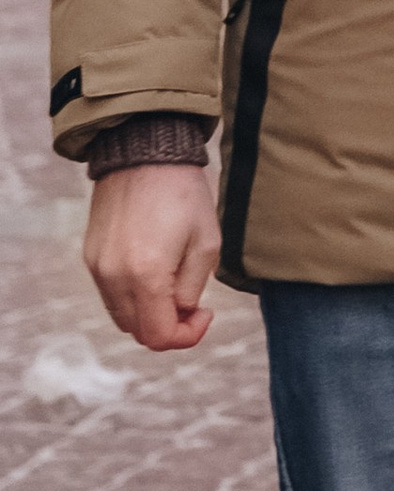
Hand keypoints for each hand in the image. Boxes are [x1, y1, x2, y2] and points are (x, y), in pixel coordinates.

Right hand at [84, 163, 221, 351]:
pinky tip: (153, 271)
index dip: (186, 337)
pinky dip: (132, 296)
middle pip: (137, 332)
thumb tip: (180, 313)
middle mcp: (113, 277)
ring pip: (122, 316)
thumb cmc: (183, 195)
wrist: (144, 153)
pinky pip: (110, 294)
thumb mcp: (206, 243)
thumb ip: (192, 289)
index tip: (205, 313)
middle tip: (193, 304)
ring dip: (149, 313)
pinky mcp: (90, 256)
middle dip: (168, 327)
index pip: (158, 336)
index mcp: (145, 275)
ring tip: (173, 286)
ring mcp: (97, 267)